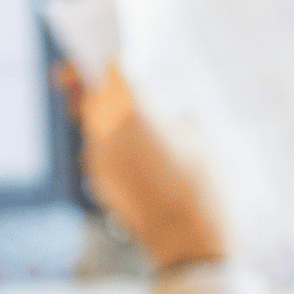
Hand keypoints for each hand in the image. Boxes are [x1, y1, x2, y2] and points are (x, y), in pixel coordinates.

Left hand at [64, 63, 226, 270]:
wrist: (188, 242)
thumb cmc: (201, 185)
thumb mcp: (194, 136)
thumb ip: (163, 113)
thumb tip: (146, 109)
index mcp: (132, 109)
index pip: (109, 67)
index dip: (109, 56)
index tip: (113, 52)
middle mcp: (105, 130)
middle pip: (91, 92)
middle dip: (97, 83)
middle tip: (110, 77)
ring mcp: (96, 157)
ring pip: (92, 121)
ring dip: (105, 116)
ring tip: (135, 122)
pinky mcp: (96, 179)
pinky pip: (98, 148)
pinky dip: (110, 143)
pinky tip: (138, 154)